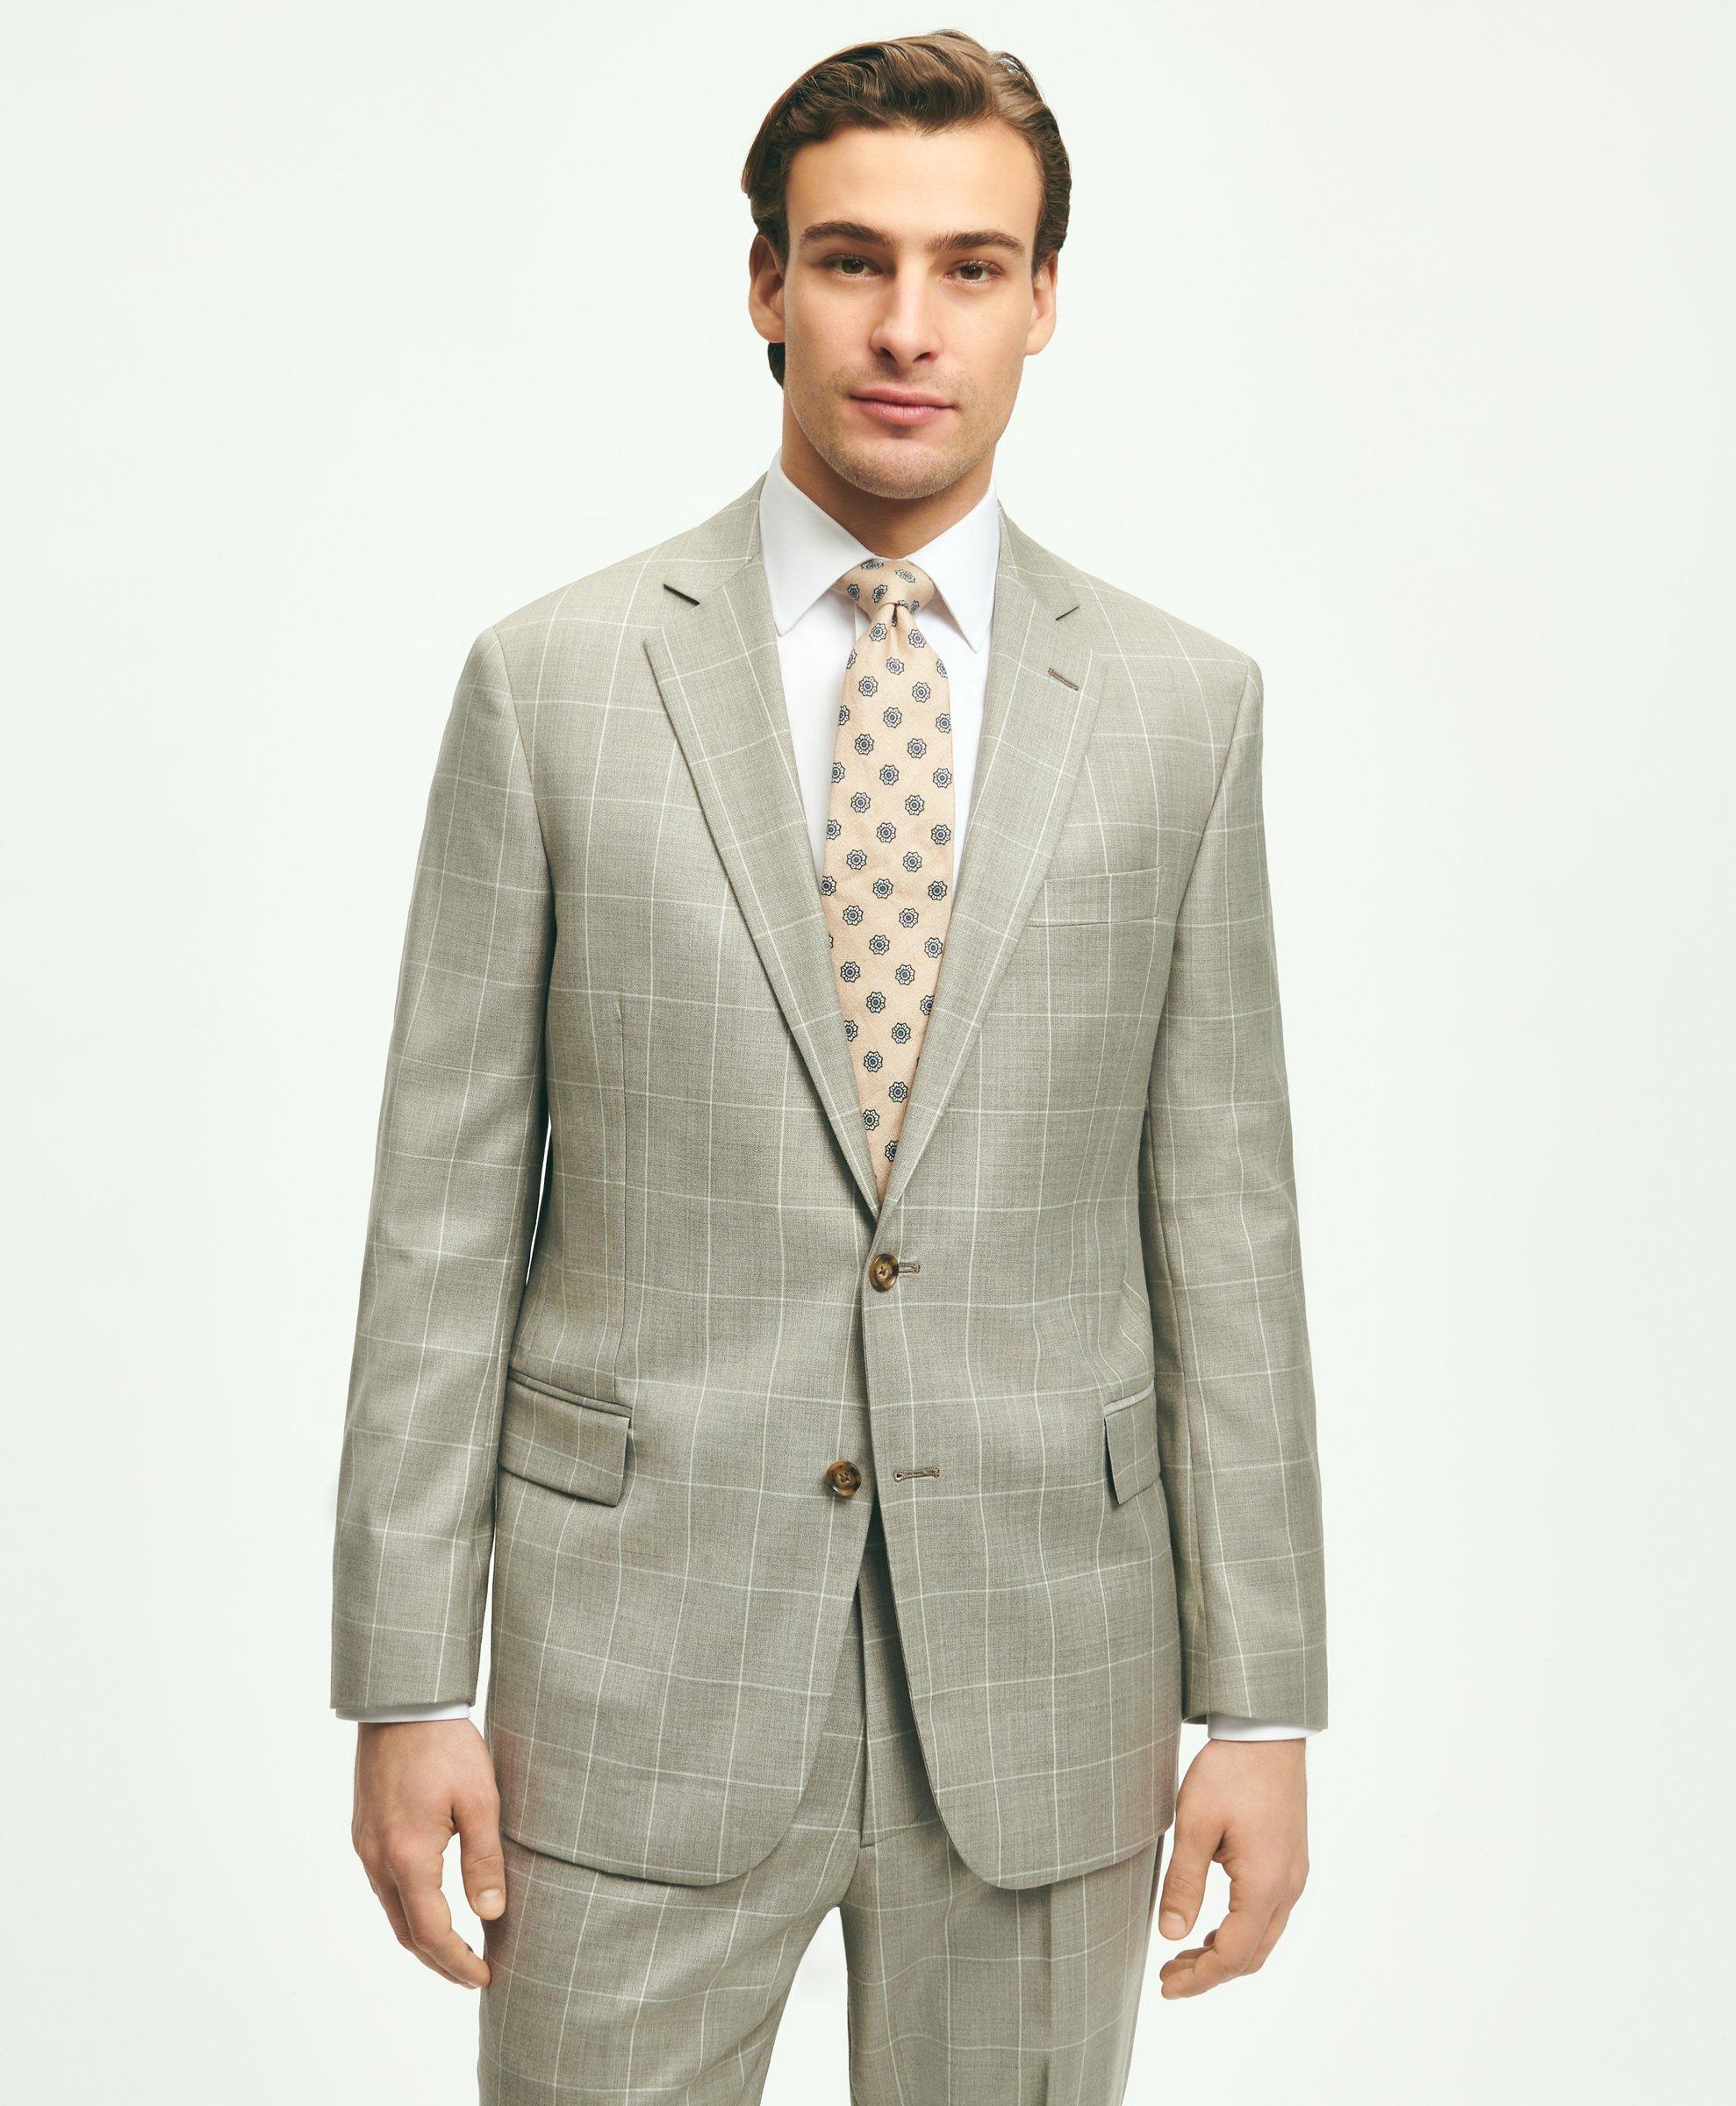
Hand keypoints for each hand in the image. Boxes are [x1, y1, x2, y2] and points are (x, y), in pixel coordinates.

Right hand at [351, 1718, 506, 1987]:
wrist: (403, 1703)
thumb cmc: (446, 1746)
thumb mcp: (479, 1799)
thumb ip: (484, 1861)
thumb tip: (492, 1915)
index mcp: (408, 1855)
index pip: (431, 1931)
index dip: (457, 1962)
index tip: (484, 1978)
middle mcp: (377, 1858)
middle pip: (406, 1932)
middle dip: (439, 1960)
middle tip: (472, 1975)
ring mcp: (365, 1846)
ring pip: (392, 1911)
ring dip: (422, 1937)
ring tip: (457, 1949)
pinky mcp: (364, 1832)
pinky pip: (383, 1886)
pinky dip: (408, 1909)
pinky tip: (430, 1906)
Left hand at [1155, 1738, 1307, 1997]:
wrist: (1267, 1732)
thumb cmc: (1229, 1771)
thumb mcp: (1195, 1824)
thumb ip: (1183, 1882)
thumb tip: (1170, 1935)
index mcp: (1265, 1883)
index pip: (1234, 1955)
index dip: (1200, 1979)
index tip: (1167, 1986)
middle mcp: (1287, 1887)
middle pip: (1252, 1955)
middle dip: (1211, 1973)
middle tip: (1169, 1977)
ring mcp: (1293, 1875)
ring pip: (1262, 1937)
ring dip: (1226, 1954)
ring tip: (1184, 1956)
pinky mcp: (1290, 1861)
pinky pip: (1268, 1915)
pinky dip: (1239, 1932)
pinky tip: (1211, 1926)